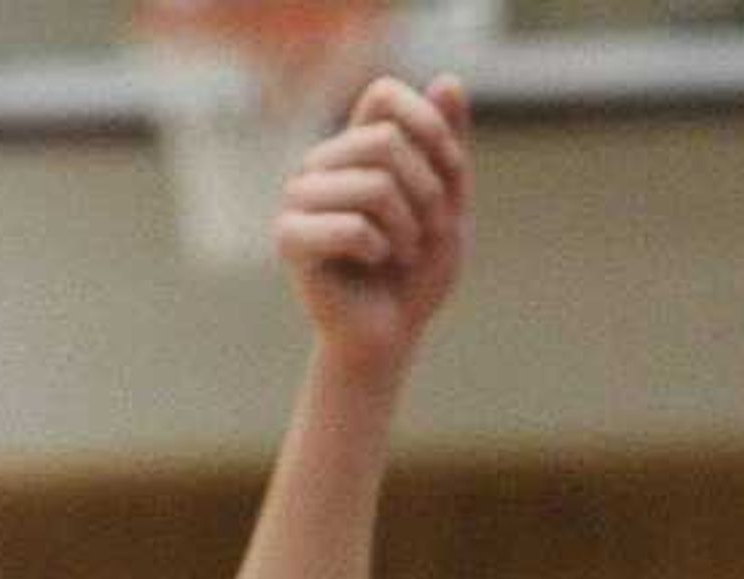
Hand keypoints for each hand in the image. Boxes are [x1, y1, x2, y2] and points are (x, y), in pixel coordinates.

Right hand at [274, 74, 470, 374]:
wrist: (390, 334)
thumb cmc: (415, 272)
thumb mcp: (449, 206)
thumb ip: (448, 147)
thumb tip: (452, 79)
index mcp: (354, 146)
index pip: (385, 93)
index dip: (430, 126)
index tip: (452, 170)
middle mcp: (321, 162)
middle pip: (387, 143)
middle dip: (430, 196)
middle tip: (429, 233)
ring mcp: (299, 196)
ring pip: (376, 187)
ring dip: (411, 231)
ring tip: (403, 254)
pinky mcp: (290, 236)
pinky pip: (354, 227)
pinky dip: (382, 253)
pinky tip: (374, 266)